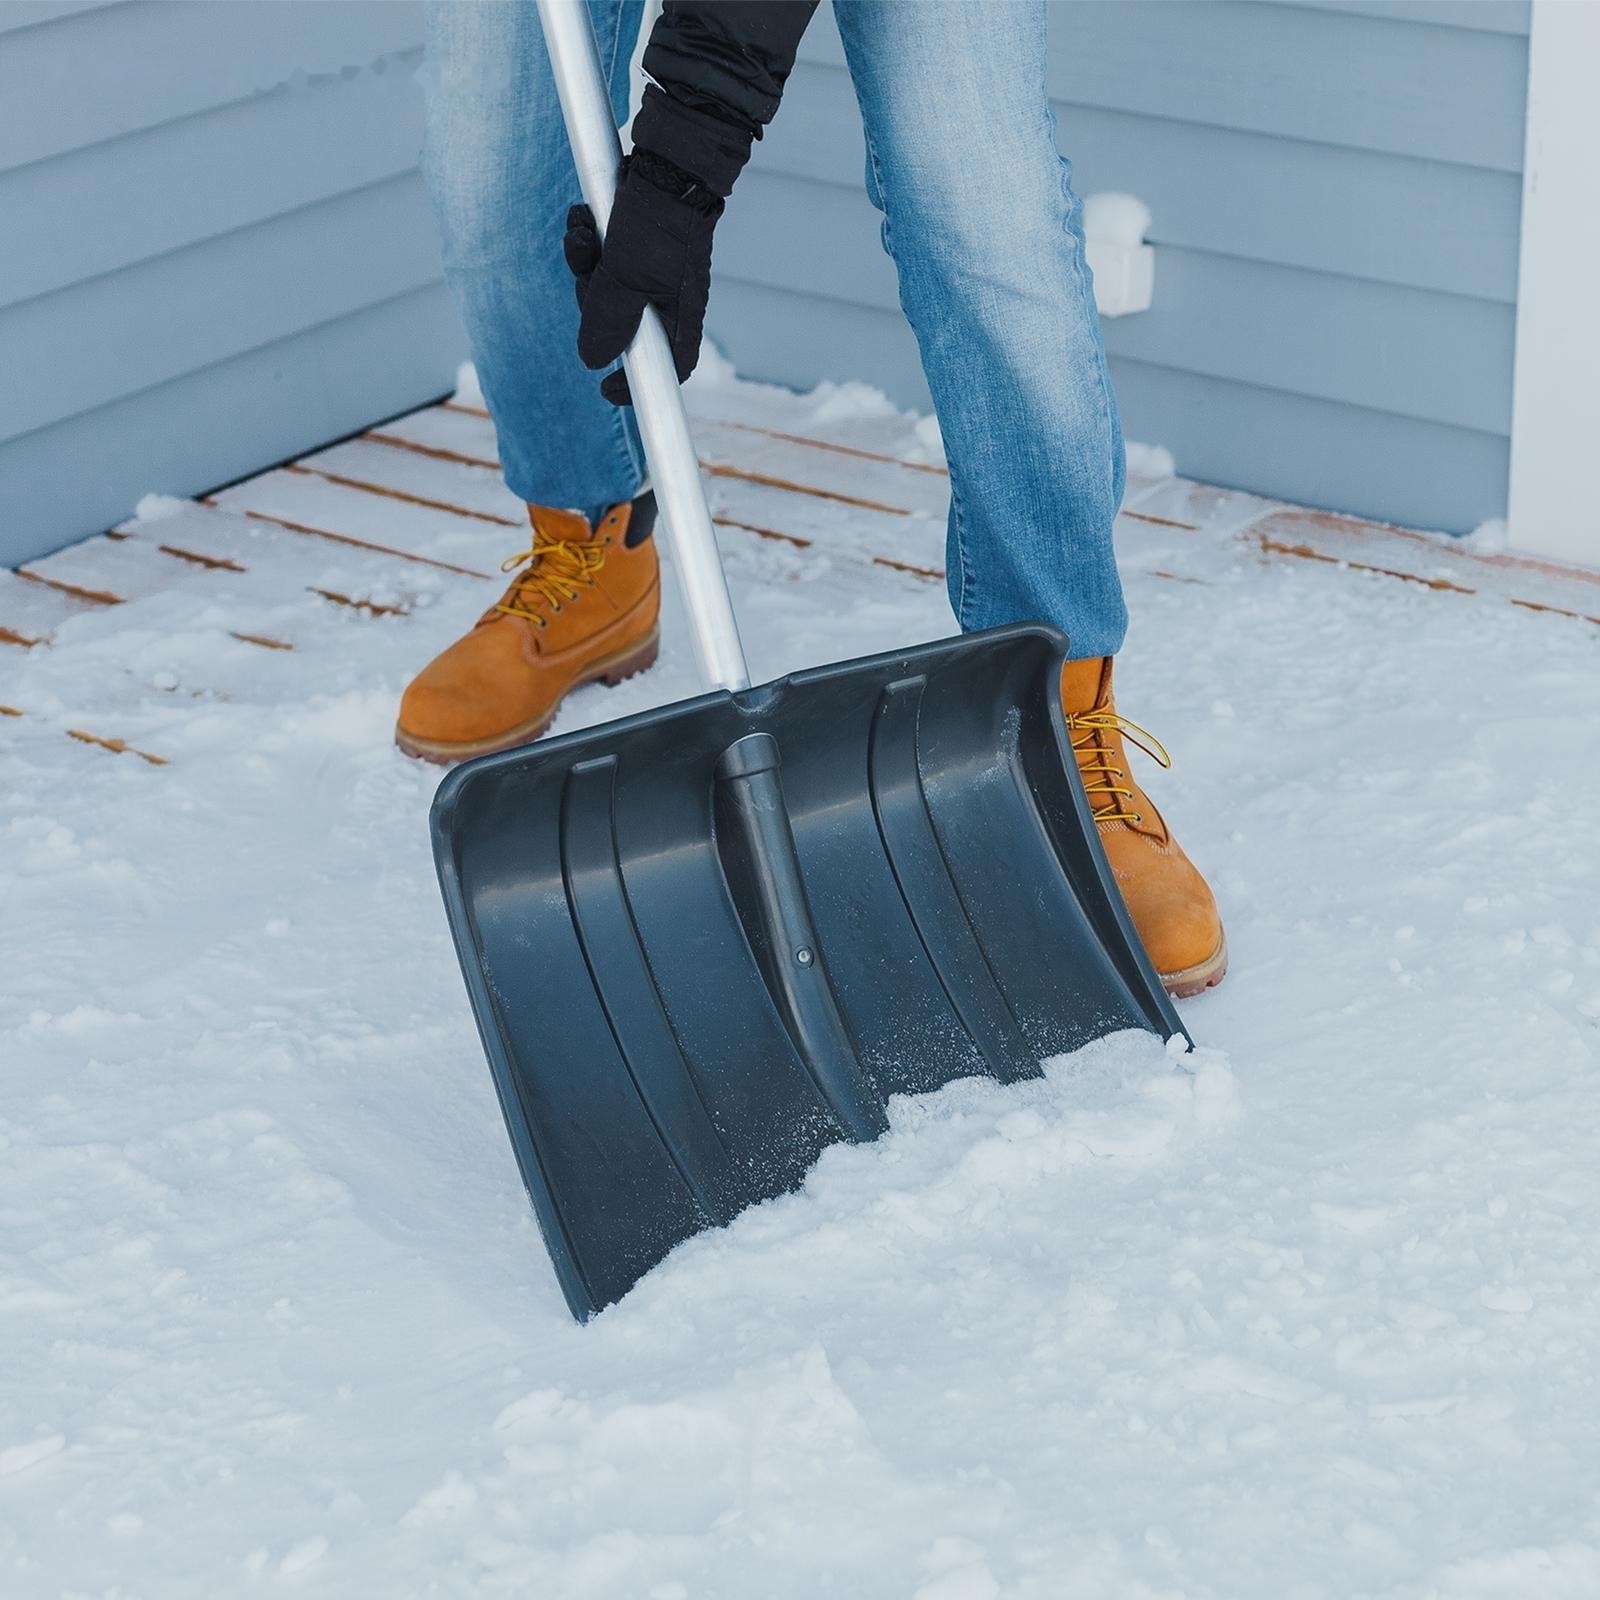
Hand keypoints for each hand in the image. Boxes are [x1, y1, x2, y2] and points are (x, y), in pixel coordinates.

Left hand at [563, 151, 723, 406]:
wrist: (671, 152)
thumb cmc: (659, 218)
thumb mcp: (627, 275)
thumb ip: (608, 320)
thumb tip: (591, 360)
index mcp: (679, 312)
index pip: (670, 367)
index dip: (638, 384)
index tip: (606, 388)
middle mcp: (668, 293)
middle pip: (622, 324)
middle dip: (592, 302)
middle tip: (586, 276)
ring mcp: (651, 265)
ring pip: (605, 284)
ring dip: (582, 262)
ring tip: (580, 233)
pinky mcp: (635, 237)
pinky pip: (602, 252)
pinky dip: (586, 238)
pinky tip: (581, 216)